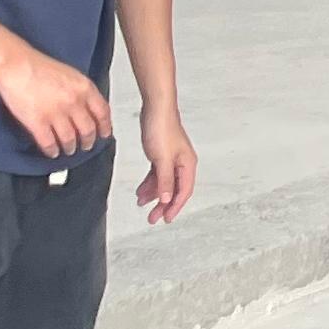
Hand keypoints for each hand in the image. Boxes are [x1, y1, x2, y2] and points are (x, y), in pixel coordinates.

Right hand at [0, 48, 109, 161]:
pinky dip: (52, 151)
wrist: (18, 66)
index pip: (103, 112)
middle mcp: (74, 102)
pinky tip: (52, 152)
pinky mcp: (37, 122)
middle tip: (86, 146)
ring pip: (69, 139)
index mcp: (85, 88)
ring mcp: (55, 113)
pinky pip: (49, 143)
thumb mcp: (72, 75)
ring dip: (70, 148)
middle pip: (88, 129)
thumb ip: (83, 91)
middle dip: (88, 141)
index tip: (105, 134)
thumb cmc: (42, 67)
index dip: (105, 126)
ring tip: (69, 150)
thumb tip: (89, 107)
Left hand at [137, 102, 197, 222]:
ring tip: (141, 203)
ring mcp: (172, 158)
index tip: (165, 219)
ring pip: (165, 182)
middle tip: (152, 218)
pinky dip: (150, 183)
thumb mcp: (162, 159)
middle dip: (163, 204)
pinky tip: (141, 190)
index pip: (184, 191)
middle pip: (175, 189)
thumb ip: (165, 181)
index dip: (175, 207)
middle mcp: (182, 162)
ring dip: (154, 194)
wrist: (155, 109)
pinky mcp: (162, 154)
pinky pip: (157, 174)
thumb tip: (167, 200)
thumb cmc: (162, 129)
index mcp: (187, 163)